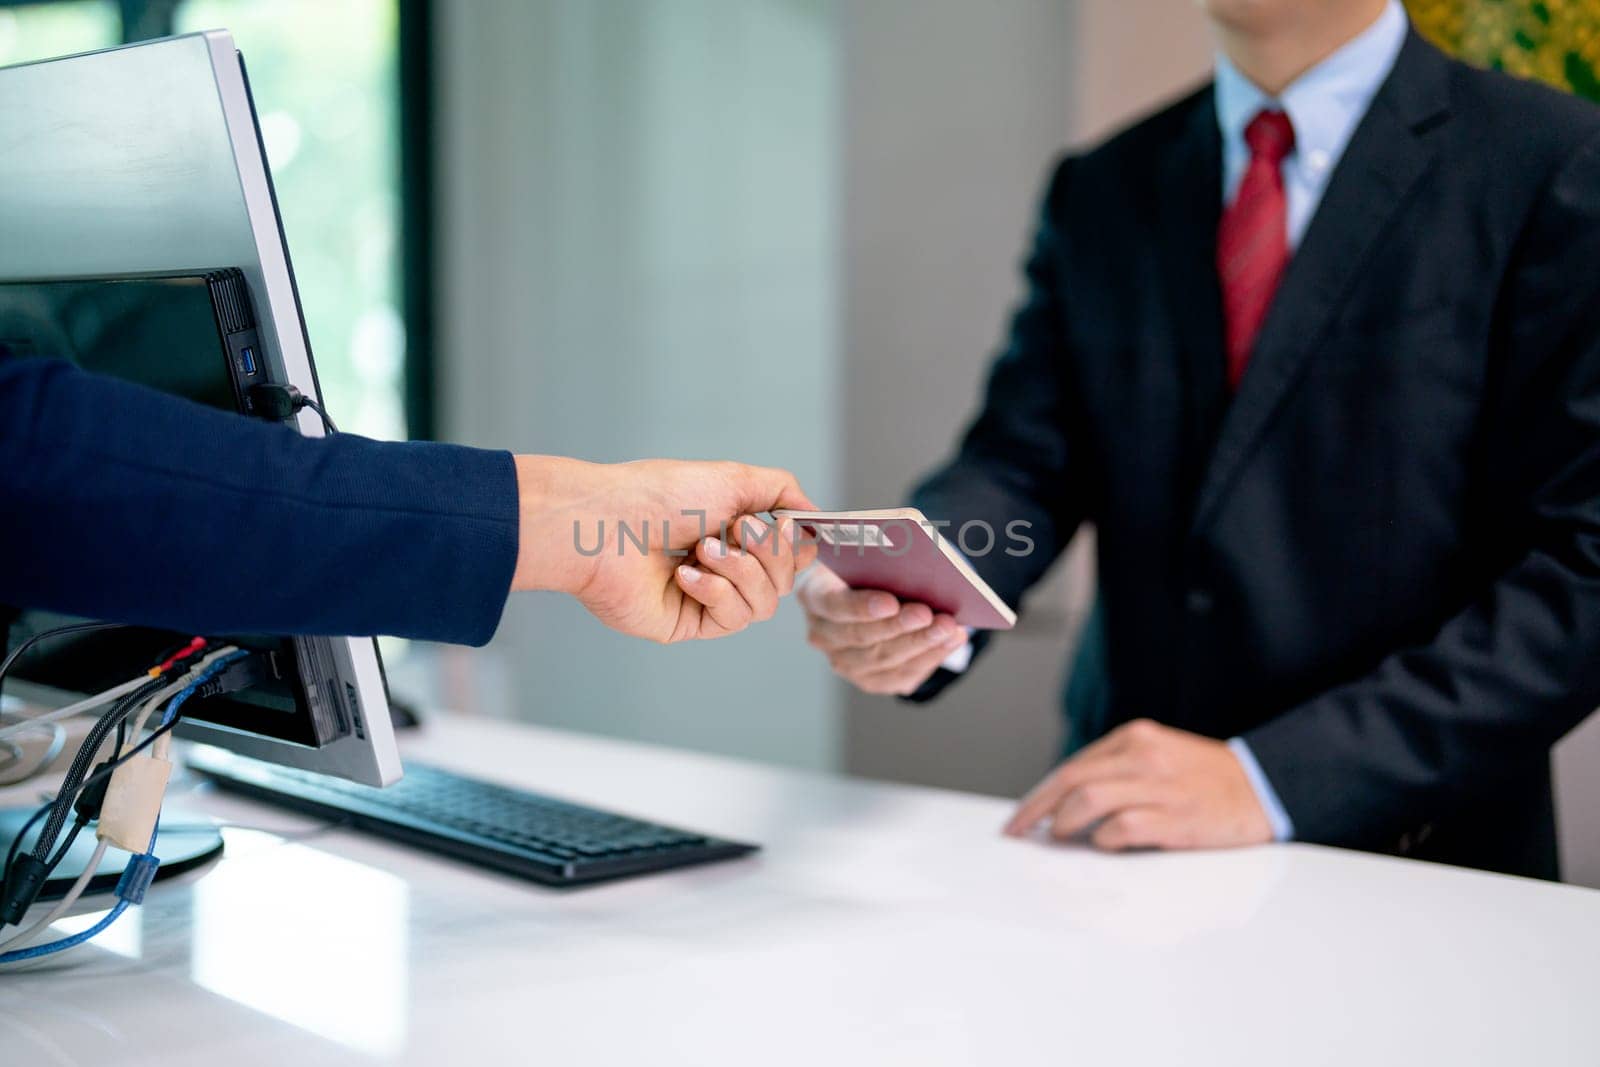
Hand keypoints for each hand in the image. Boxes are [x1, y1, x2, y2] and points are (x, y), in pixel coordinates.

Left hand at [511, 456, 817, 642]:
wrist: (606, 525)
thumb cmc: (660, 496)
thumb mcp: (733, 478)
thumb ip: (781, 489)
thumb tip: (814, 515)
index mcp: (733, 531)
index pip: (789, 553)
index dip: (796, 546)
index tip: (788, 528)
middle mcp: (724, 565)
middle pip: (785, 579)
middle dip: (766, 553)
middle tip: (734, 530)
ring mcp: (707, 597)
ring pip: (765, 603)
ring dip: (740, 571)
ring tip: (703, 550)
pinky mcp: (689, 623)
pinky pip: (732, 619)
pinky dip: (715, 592)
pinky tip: (684, 576)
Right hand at [797, 564, 968, 694]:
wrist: (871, 593)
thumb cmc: (870, 567)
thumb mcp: (866, 555)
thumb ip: (879, 560)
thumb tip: (915, 564)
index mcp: (814, 596)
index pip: (833, 604)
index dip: (861, 606)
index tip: (891, 602)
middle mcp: (822, 634)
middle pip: (860, 636)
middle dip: (899, 626)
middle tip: (928, 614)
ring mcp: (843, 662)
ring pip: (882, 660)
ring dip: (920, 643)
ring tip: (948, 627)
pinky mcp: (869, 680)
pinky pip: (900, 677)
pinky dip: (930, 658)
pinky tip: (951, 641)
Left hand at [1003, 718, 1272, 850]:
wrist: (1264, 788)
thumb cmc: (1207, 780)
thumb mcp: (1158, 757)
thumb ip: (1117, 773)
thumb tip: (1066, 805)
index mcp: (1135, 738)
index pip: (1073, 766)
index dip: (1040, 794)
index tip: (1021, 817)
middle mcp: (1143, 756)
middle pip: (1071, 781)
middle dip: (1036, 809)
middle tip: (1017, 832)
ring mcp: (1159, 786)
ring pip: (1088, 799)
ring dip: (1065, 822)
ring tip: (1060, 837)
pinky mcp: (1175, 817)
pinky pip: (1122, 826)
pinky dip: (1104, 838)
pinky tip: (1103, 844)